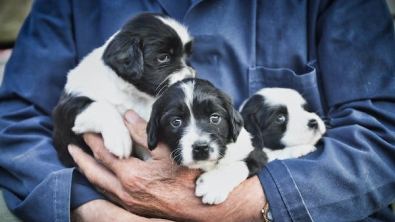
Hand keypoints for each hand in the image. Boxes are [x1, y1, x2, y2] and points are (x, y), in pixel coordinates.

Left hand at [69, 110, 265, 220]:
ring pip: (99, 185)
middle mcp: (124, 192)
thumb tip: (127, 116)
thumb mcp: (168, 151)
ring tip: (79, 160)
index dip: (95, 139)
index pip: (105, 153)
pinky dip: (99, 183)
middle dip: (82, 157)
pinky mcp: (133, 209)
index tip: (87, 128)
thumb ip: (144, 132)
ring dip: (87, 171)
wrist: (200, 208)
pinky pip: (107, 195)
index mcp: (131, 176)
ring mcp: (127, 203)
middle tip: (72, 145)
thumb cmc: (188, 178)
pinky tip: (99, 178)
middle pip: (95, 171)